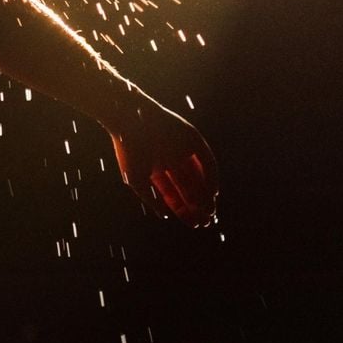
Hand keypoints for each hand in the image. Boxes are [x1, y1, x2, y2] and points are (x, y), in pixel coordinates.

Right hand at [109, 103, 218, 227]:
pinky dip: (211, 176)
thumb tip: (164, 216)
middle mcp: (170, 159)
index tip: (194, 224)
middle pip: (188, 187)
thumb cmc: (128, 150)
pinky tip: (213, 192)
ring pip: (199, 175)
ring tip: (210, 212)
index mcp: (156, 169)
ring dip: (206, 194)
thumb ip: (151, 197)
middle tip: (205, 222)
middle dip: (197, 206)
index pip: (173, 193)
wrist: (130, 118)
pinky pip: (207, 160)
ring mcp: (182, 148)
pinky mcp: (192, 138)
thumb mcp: (136, 179)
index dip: (183, 209)